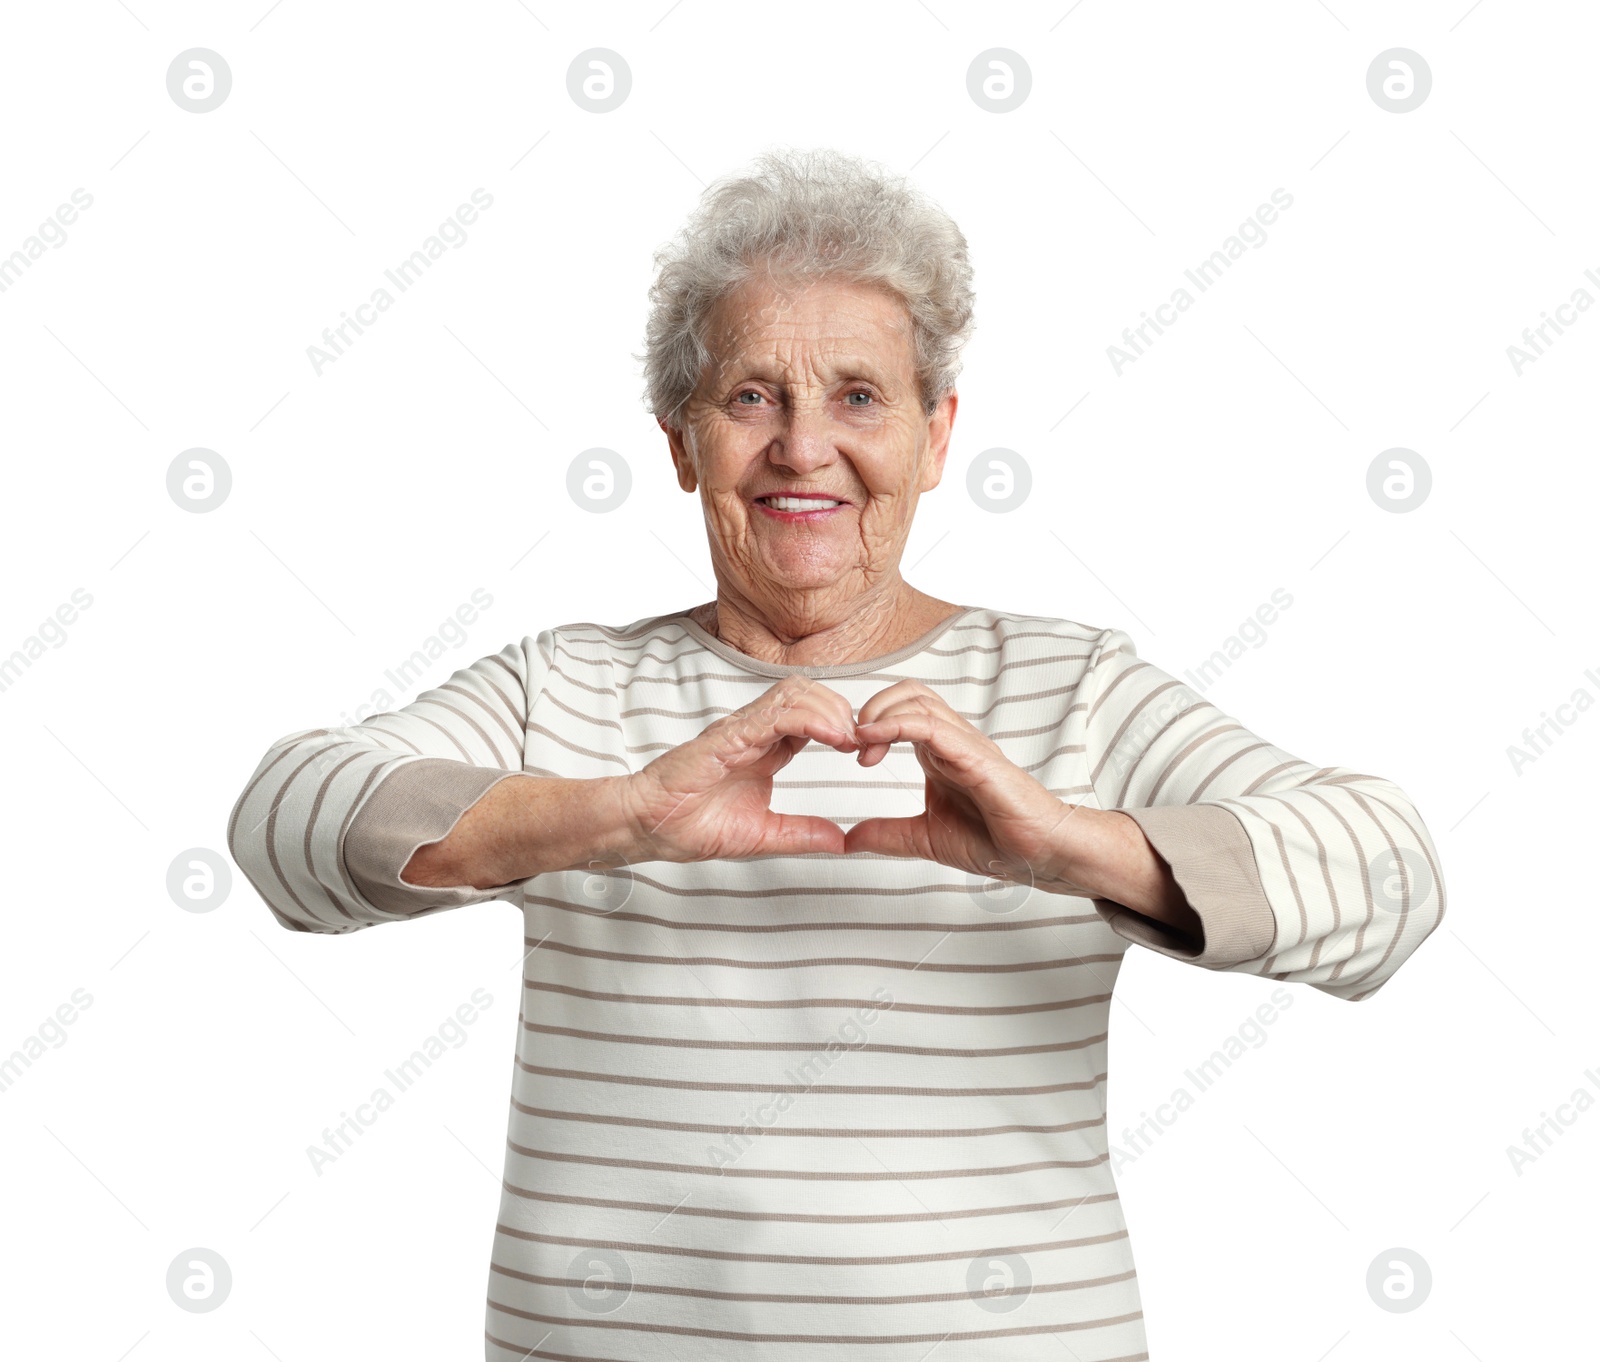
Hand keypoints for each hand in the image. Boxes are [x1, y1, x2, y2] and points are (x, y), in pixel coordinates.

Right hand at [620, 675, 857, 863]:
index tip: (861, 750)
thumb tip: (839, 841)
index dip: (841, 725)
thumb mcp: (761, 835)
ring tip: (849, 738)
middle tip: (861, 741)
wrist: (646, 827)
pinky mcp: (728, 736)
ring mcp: (741, 729)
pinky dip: (810, 719)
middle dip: (842, 710)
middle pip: (809, 694)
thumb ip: (800, 834)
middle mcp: (754, 731)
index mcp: (764, 748)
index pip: (811, 716)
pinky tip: (832, 737)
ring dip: (831, 710)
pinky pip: (776, 714)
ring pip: (796, 694)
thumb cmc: (688, 824)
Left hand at [842, 679, 1102, 893]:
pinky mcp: (976, 757)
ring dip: (879, 713)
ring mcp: (965, 744)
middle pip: (907, 692)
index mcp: (940, 753)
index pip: (901, 709)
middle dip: (871, 708)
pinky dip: (897, 724)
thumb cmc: (996, 841)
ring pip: (917, 699)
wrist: (1040, 855)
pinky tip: (873, 739)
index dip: (869, 722)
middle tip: (851, 743)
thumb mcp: (926, 838)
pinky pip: (932, 726)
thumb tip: (848, 839)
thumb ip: (888, 835)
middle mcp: (952, 740)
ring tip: (860, 741)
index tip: (850, 753)